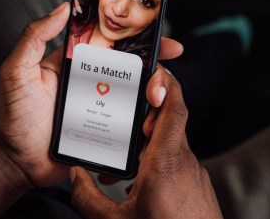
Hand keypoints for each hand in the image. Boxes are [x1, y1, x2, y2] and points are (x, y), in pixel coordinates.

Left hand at [0, 2, 183, 186]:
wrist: (18, 163)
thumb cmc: (14, 117)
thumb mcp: (16, 72)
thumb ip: (33, 38)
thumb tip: (62, 8)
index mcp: (75, 63)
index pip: (109, 41)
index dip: (134, 33)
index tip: (157, 30)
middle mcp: (92, 81)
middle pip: (130, 65)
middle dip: (155, 58)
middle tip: (171, 56)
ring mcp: (102, 105)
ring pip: (136, 91)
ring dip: (154, 87)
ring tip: (159, 92)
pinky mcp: (107, 129)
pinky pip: (131, 119)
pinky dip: (146, 116)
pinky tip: (155, 115)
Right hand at [69, 65, 222, 218]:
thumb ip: (87, 197)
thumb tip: (73, 176)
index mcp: (165, 162)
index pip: (175, 107)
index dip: (166, 84)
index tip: (153, 72)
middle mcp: (184, 160)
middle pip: (169, 120)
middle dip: (147, 112)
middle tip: (124, 113)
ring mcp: (193, 171)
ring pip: (171, 140)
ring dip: (150, 138)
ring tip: (126, 151)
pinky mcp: (196, 182)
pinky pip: (176, 158)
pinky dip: (158, 156)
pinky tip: (139, 176)